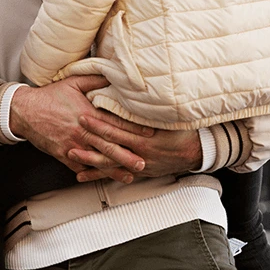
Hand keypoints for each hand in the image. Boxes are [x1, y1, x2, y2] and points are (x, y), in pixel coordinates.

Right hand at [9, 76, 153, 182]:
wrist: (24, 111)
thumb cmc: (49, 96)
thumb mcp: (72, 82)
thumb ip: (94, 79)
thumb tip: (113, 74)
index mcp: (86, 113)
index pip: (113, 122)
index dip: (132, 128)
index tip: (148, 133)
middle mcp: (81, 131)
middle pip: (108, 145)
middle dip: (127, 155)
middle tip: (144, 162)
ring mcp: (72, 145)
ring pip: (97, 160)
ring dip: (114, 169)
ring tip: (130, 175)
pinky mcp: (63, 155)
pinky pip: (80, 167)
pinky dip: (92, 174)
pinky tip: (104, 178)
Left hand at [70, 113, 201, 181]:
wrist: (198, 151)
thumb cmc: (181, 129)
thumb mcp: (166, 117)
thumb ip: (145, 110)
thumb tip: (129, 94)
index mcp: (144, 138)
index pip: (117, 130)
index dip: (99, 124)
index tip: (83, 115)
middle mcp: (139, 154)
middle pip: (109, 147)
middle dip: (89, 140)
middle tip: (72, 132)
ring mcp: (138, 166)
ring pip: (109, 164)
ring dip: (89, 160)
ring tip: (70, 154)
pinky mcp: (138, 173)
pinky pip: (115, 174)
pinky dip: (99, 175)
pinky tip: (82, 175)